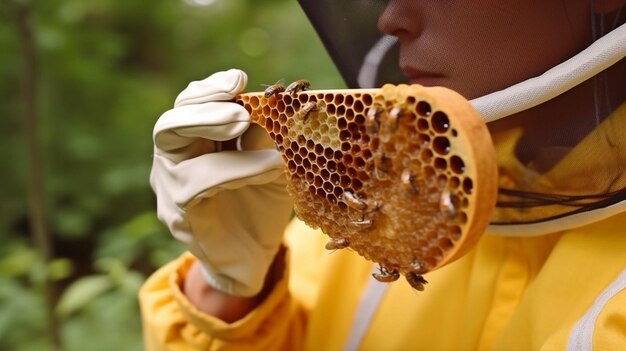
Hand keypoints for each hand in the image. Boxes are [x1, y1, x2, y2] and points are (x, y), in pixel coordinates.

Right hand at [150, 69, 292, 296]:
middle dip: (203, 102)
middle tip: (239, 104)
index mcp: (195, 142)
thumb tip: (276, 102)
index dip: (211, 88)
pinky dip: (237, 168)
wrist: (253, 260)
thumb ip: (264, 138)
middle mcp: (175, 159)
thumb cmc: (260, 207)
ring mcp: (169, 185)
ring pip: (170, 141)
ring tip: (244, 121)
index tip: (239, 78)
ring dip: (208, 124)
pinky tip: (271, 166)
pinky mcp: (178, 212)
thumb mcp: (270, 164)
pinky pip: (198, 181)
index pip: (190, 105)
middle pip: (170, 117)